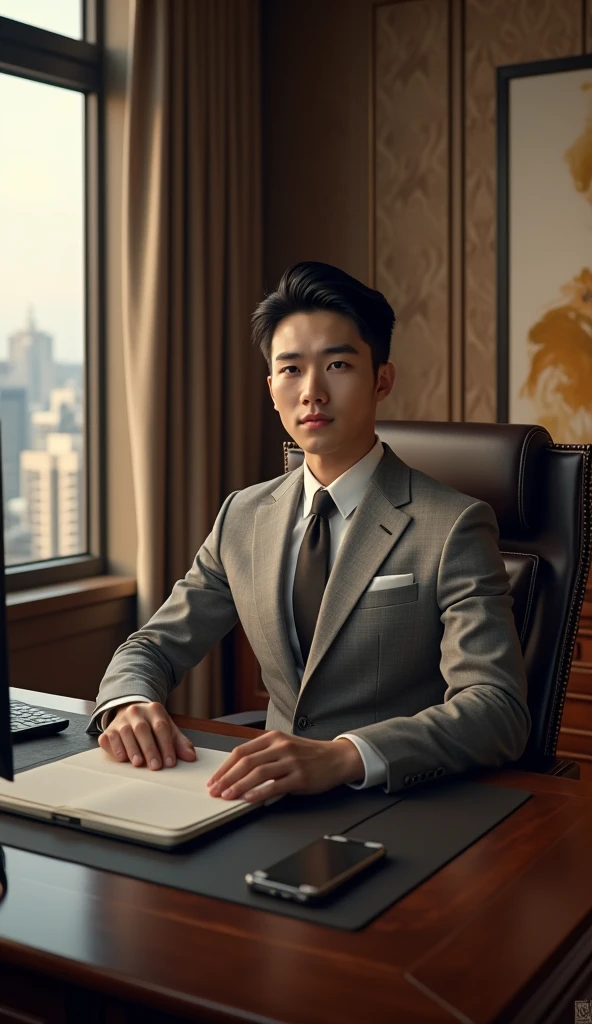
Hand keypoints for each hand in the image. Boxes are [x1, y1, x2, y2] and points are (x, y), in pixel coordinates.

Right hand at [98, 702, 196, 769]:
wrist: (129, 712)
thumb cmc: (152, 725)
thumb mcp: (168, 729)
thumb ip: (179, 743)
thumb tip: (191, 757)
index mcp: (154, 709)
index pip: (161, 727)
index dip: (166, 745)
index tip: (170, 763)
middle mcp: (136, 712)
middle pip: (142, 729)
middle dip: (150, 749)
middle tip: (156, 766)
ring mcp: (120, 720)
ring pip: (125, 733)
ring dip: (132, 749)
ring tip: (139, 763)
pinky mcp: (108, 729)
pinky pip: (109, 738)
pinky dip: (115, 748)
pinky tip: (122, 758)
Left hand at [206, 731, 363, 803]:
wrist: (337, 758)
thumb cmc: (308, 754)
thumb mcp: (284, 746)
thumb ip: (263, 754)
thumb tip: (236, 771)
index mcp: (273, 737)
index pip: (241, 751)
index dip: (225, 767)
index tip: (214, 780)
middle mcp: (281, 746)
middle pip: (246, 762)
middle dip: (227, 778)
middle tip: (215, 790)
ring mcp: (291, 761)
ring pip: (258, 773)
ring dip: (238, 786)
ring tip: (227, 796)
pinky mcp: (300, 777)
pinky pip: (275, 786)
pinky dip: (259, 793)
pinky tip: (249, 799)